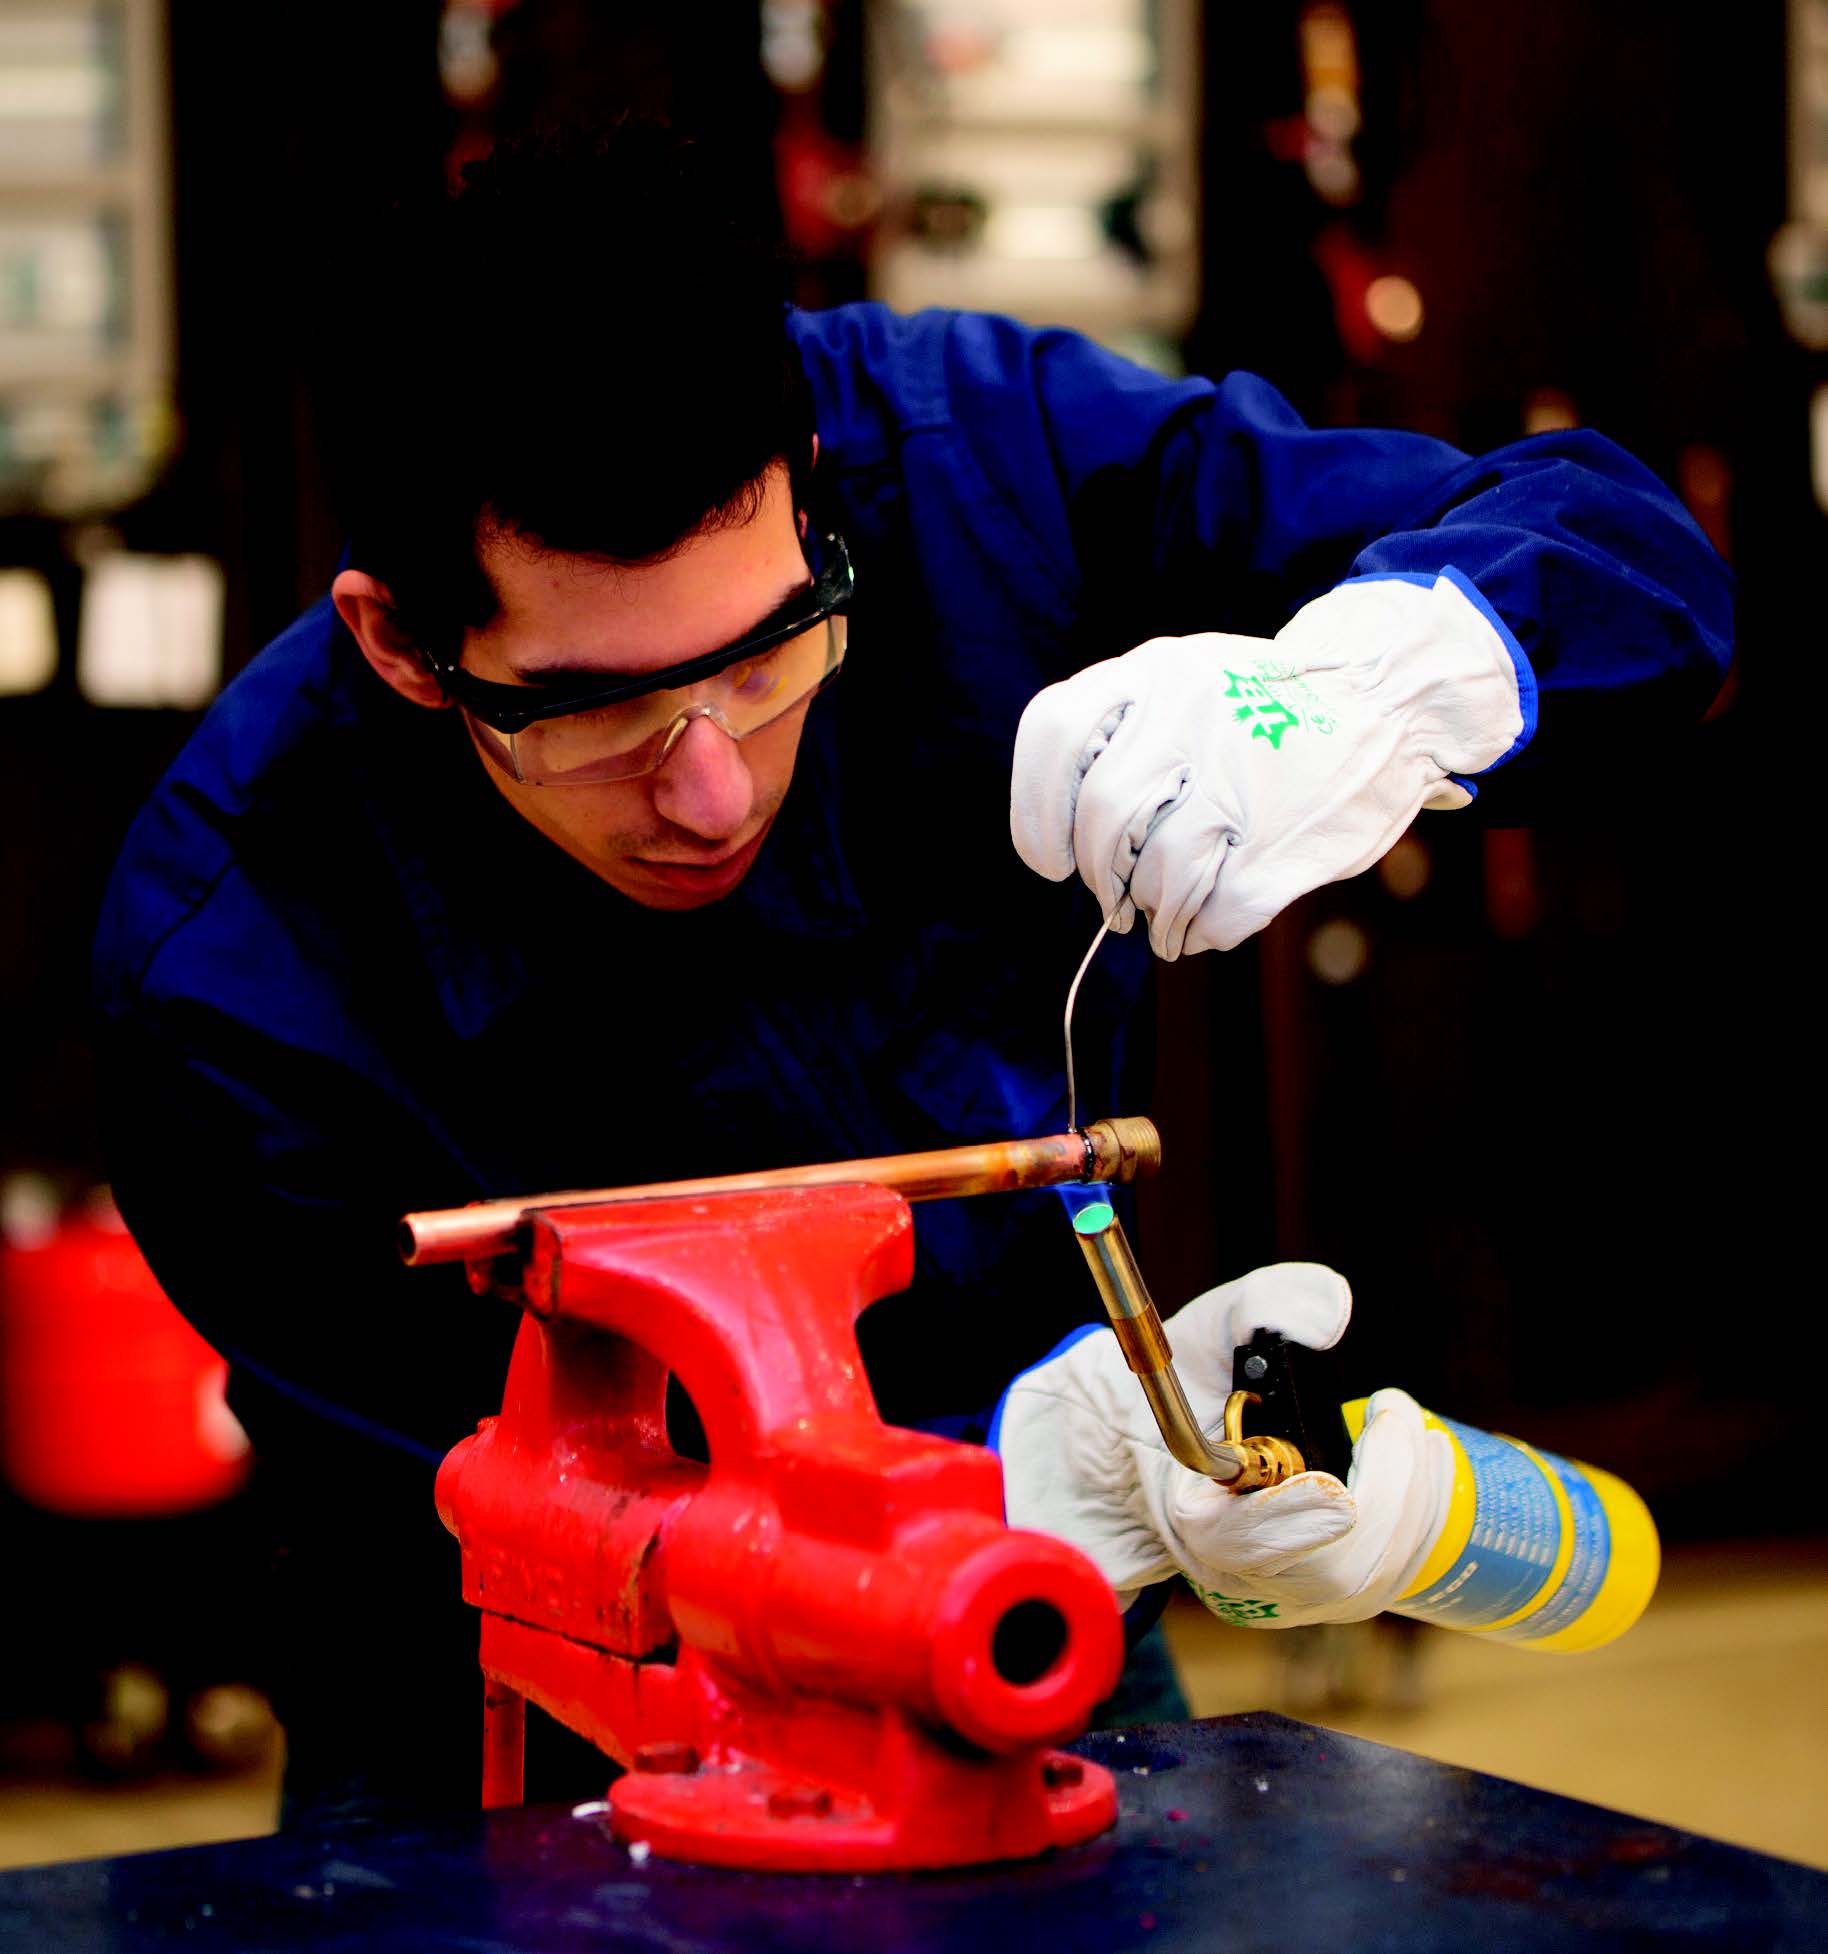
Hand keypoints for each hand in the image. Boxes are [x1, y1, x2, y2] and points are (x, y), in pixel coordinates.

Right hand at [996, 1263, 1451, 1628]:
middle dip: (1386, 1489)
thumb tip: (1329, 1316)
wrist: (1174, 1443)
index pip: (1245, 1543)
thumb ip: (1260, 1308)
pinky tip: (1428, 1459)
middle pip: (1335, 1568)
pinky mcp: (1334, 1593)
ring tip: (1412, 1428)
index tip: (1337, 1490)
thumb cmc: (1194, 1387)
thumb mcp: (1207, 1331)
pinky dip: (1423, 1514)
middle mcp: (1245, 1576)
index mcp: (1197, 1518)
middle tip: (1392, 1414)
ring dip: (1415, 1495)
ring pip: (1376, 1574)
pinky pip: (1394, 1572)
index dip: (1293, 1523)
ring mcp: (1294, 1594)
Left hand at [1009, 572, 1528, 955]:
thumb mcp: (1190, 680)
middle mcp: (1192, 715)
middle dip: (1101, 875)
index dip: (1037, 812)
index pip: (1054, 735)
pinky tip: (1205, 926)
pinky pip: (1215, 913)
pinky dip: (1200, 932)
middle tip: (1115, 897)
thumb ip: (1123, 734)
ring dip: (1153, 910)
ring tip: (1164, 916)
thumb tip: (1064, 835)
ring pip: (1156, 875)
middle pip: (1103, 819)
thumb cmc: (1272, 706)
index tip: (1051, 857)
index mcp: (1157, 671)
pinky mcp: (1284, 844)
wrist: (1395, 699)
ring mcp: (1243, 779)